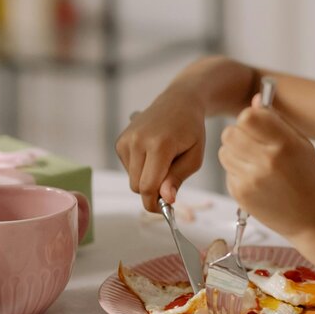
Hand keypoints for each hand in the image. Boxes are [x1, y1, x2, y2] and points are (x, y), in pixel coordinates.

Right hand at [115, 87, 206, 211]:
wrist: (178, 102)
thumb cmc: (191, 131)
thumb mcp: (194, 157)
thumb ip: (177, 179)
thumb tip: (166, 200)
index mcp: (159, 145)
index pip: (148, 186)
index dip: (154, 204)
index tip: (164, 210)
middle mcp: (138, 140)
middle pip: (137, 186)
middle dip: (152, 191)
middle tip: (170, 183)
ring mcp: (126, 139)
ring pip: (131, 179)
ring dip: (146, 179)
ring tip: (163, 161)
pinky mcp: (120, 141)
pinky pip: (127, 169)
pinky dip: (139, 169)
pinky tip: (152, 154)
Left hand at [218, 94, 314, 241]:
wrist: (313, 219)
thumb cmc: (309, 179)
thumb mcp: (301, 144)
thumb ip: (276, 121)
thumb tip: (255, 100)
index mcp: (284, 144)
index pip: (248, 116)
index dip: (249, 118)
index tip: (257, 125)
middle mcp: (266, 161)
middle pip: (229, 132)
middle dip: (238, 134)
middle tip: (252, 143)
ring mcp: (251, 180)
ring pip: (223, 151)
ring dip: (235, 152)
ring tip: (255, 162)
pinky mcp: (240, 194)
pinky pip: (226, 171)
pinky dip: (237, 171)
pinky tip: (255, 179)